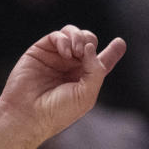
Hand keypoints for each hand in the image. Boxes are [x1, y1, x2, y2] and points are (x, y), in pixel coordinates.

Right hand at [0, 26, 125, 148]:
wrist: (28, 114)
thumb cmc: (58, 111)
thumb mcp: (86, 95)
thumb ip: (96, 70)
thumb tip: (90, 46)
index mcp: (83, 81)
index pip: (100, 62)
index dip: (112, 53)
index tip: (120, 43)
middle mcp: (70, 68)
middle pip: (89, 42)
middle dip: (90, 41)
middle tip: (84, 53)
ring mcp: (56, 58)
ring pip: (74, 34)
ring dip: (79, 38)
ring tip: (77, 51)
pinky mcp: (41, 51)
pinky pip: (58, 36)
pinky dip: (65, 39)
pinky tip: (66, 53)